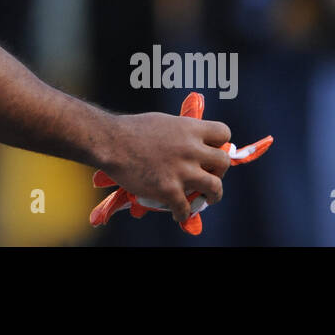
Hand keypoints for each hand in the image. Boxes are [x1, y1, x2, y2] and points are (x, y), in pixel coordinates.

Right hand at [97, 101, 231, 223]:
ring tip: (207, 199)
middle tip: (211, 175)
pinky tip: (177, 213)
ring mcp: (181, 171)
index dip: (220, 144)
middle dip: (219, 171)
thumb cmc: (130, 130)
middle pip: (223, 163)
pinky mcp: (169, 190)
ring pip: (215, 188)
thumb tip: (191, 140)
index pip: (223, 133)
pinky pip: (186, 208)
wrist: (110, 142)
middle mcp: (191, 149)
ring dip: (213, 196)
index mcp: (189, 128)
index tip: (213, 151)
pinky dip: (183, 213)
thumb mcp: (162, 121)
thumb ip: (181, 132)